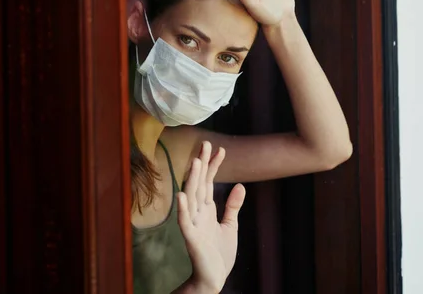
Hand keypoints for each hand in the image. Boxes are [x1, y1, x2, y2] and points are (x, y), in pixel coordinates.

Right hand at [177, 142, 245, 292]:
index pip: (208, 182)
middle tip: (206, 144)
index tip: (220, 149)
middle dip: (202, 164)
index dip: (213, 166)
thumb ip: (232, 206)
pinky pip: (185, 221)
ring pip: (192, 198)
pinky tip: (182, 195)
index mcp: (207, 210)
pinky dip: (183, 208)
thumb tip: (240, 185)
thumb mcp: (230, 226)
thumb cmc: (219, 253)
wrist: (213, 277)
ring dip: (192, 180)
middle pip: (199, 184)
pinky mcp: (191, 238)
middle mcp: (198, 213)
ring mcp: (193, 224)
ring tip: (195, 162)